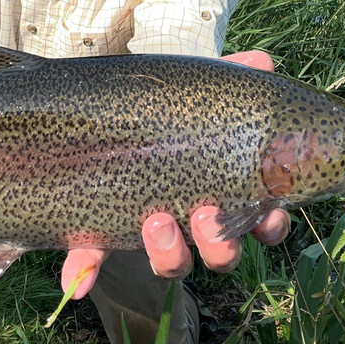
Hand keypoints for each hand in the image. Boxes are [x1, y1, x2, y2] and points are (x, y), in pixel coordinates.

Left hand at [60, 50, 291, 298]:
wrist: (107, 116)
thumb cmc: (166, 111)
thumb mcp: (192, 92)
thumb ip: (227, 77)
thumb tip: (260, 62)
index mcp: (222, 192)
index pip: (260, 221)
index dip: (269, 225)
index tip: (268, 213)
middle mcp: (191, 224)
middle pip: (220, 253)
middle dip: (217, 244)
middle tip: (203, 215)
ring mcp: (148, 232)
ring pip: (171, 262)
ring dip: (168, 252)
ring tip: (154, 221)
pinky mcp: (100, 233)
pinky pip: (92, 262)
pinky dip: (83, 273)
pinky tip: (75, 281)